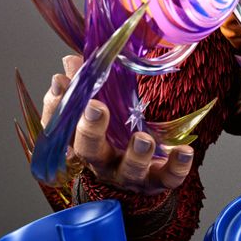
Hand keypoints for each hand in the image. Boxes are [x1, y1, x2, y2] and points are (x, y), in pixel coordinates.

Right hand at [41, 54, 194, 194]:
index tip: (61, 82)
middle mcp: (102, 161)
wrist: (140, 175)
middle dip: (90, 129)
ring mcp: (130, 174)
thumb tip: (72, 60)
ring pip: (130, 169)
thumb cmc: (114, 137)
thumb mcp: (99, 112)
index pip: (61, 126)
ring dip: (136, 154)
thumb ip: (85, 87)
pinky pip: (167, 177)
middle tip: (96, 108)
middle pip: (89, 149)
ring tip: (143, 139)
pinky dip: (176, 166)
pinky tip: (184, 151)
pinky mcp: (157, 180)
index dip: (56, 106)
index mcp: (83, 142)